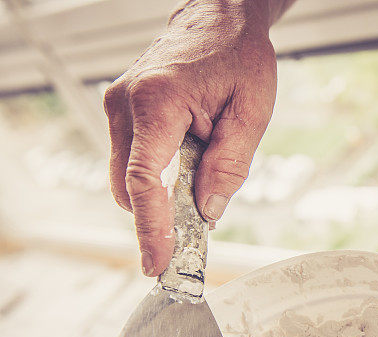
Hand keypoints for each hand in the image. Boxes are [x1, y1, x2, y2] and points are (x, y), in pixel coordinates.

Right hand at [104, 1, 275, 275]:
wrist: (219, 20)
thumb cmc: (238, 58)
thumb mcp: (251, 112)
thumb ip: (229, 166)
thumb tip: (208, 212)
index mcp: (158, 102)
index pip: (145, 181)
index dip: (151, 228)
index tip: (157, 262)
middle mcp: (126, 104)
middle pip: (131, 187)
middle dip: (160, 216)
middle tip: (196, 234)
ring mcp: (117, 106)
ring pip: (128, 177)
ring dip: (161, 194)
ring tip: (201, 176)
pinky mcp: (121, 111)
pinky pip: (132, 160)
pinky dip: (157, 177)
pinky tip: (188, 164)